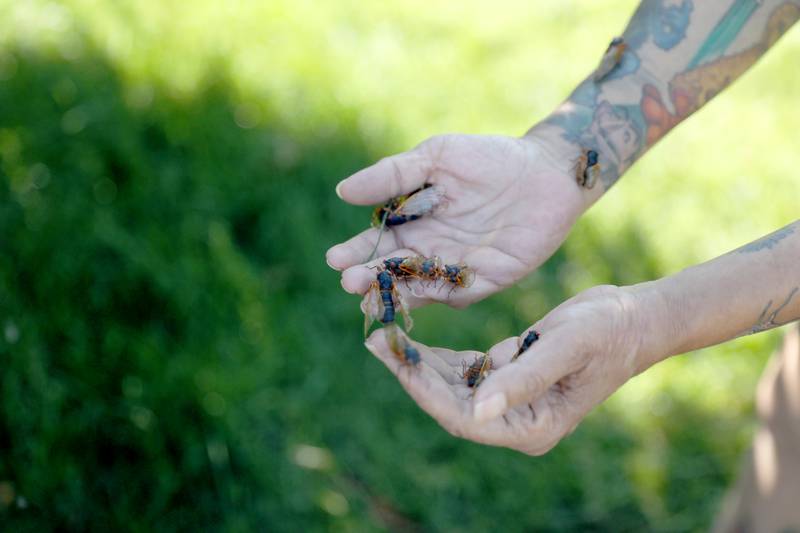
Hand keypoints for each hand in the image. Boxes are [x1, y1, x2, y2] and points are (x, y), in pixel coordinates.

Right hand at [326, 133, 593, 307]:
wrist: (547, 169)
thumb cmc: (488, 158)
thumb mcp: (436, 158)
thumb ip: (393, 175)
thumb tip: (343, 191)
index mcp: (415, 223)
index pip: (378, 243)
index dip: (356, 252)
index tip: (334, 259)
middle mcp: (432, 249)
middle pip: (394, 270)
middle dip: (370, 277)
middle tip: (348, 281)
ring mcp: (458, 267)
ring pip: (420, 285)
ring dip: (396, 291)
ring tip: (371, 293)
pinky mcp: (488, 279)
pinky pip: (459, 291)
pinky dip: (438, 295)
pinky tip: (419, 295)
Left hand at [365, 285, 658, 454]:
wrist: (631, 321)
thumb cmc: (607, 332)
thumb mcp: (566, 347)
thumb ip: (523, 379)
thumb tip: (478, 410)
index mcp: (531, 427)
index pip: (464, 417)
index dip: (425, 390)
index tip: (394, 360)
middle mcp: (517, 421)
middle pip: (450, 403)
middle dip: (412, 373)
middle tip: (375, 340)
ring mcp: (511, 403)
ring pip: (452, 387)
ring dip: (419, 363)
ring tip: (384, 336)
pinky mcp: (508, 379)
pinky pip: (465, 371)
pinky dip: (440, 357)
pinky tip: (415, 340)